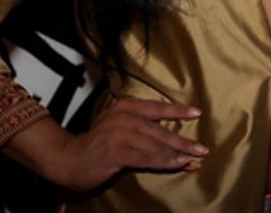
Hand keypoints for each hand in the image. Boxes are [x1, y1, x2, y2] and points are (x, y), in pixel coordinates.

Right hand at [5, 98, 207, 191]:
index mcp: (125, 107)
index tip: (197, 113)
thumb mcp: (115, 125)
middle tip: (202, 148)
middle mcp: (124, 117)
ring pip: (156, 145)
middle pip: (160, 130)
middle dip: (183, 140)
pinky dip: (164, 161)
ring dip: (177, 154)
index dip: (178, 111)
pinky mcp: (117, 152)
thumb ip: (138, 125)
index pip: (157, 108)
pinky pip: (146, 158)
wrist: (68, 158)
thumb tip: (166, 133)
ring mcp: (120, 134)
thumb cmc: (95, 144)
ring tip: (194, 159)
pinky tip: (177, 165)